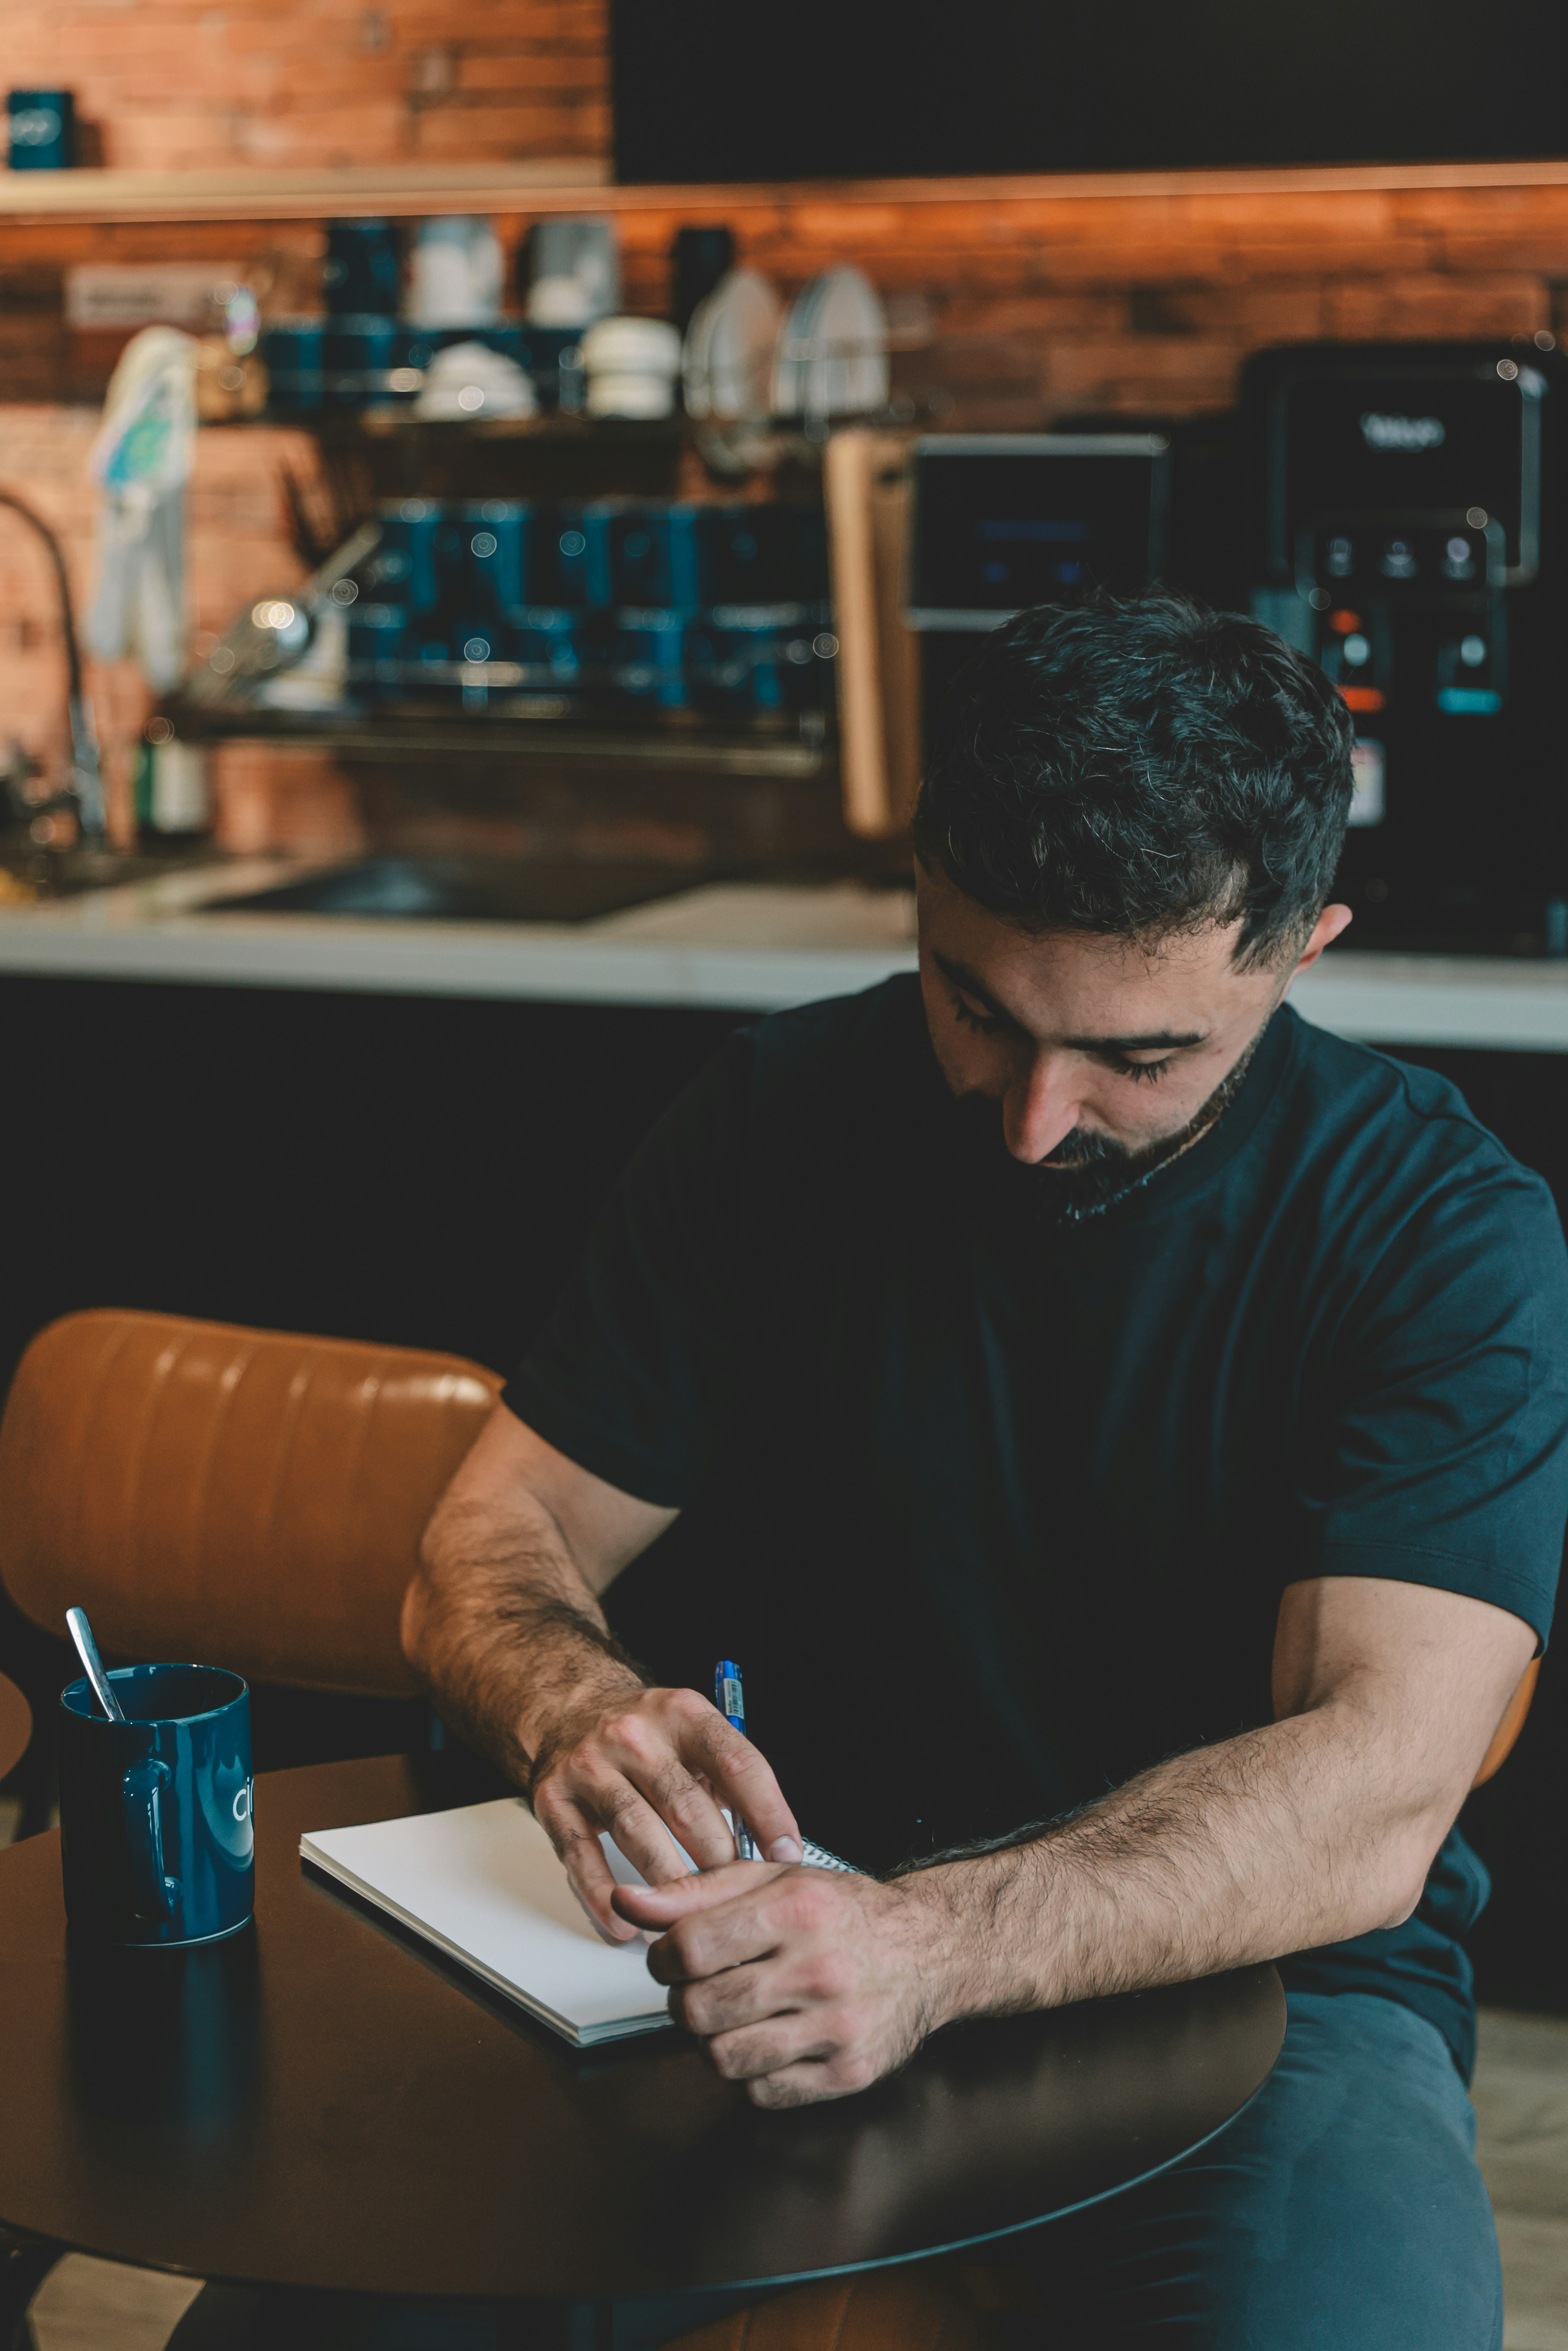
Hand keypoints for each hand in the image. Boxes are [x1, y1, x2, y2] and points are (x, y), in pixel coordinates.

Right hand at [529, 1683, 802, 1941]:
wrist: (569, 1711)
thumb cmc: (647, 1737)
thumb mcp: (695, 1735)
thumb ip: (731, 1780)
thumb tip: (776, 1845)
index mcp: (682, 1713)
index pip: (737, 1763)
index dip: (767, 1814)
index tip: (785, 1855)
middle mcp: (634, 1733)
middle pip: (687, 1806)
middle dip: (719, 1861)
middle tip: (738, 1898)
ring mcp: (590, 1765)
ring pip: (638, 1833)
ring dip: (669, 1883)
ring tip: (691, 1918)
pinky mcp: (554, 1799)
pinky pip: (582, 1856)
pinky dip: (604, 1896)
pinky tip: (627, 1923)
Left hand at [614, 1860, 956, 2106]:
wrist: (929, 1949)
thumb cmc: (844, 1913)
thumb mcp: (773, 1881)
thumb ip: (695, 1893)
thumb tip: (626, 1902)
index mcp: (796, 1910)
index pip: (688, 1949)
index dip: (663, 1959)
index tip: (673, 1959)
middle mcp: (819, 1969)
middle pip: (700, 2010)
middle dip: (686, 2003)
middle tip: (704, 1989)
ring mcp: (837, 2027)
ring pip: (725, 2059)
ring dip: (715, 2042)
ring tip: (738, 2016)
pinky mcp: (849, 2073)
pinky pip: (763, 2093)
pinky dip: (754, 2073)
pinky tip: (773, 2039)